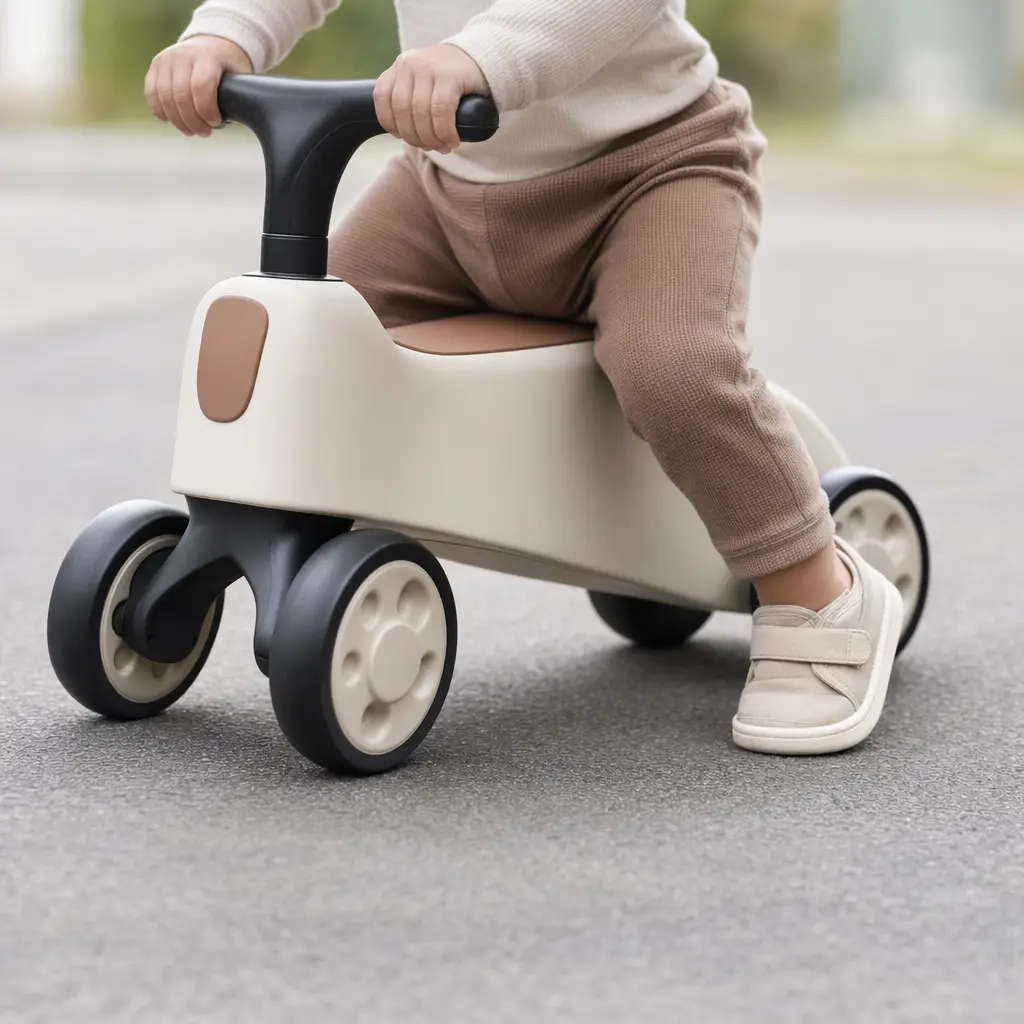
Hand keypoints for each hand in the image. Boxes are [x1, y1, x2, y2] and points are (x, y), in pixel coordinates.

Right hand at [145, 36, 253, 136]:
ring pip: (165, 98)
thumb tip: (242, 119)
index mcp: (207, 56)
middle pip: (181, 97)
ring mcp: (166, 59)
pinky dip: (161, 111)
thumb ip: (240, 95)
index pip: (201, 87)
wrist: (212, 44)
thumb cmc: (229, 66)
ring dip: (178, 121)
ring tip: (191, 131)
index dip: (207, 111)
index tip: (217, 123)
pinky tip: (172, 120)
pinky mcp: (156, 65)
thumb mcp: (241, 76)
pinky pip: (152, 93)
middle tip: (205, 133)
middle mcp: (182, 55)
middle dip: (193, 121)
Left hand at [374, 44, 488, 153]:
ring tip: (443, 146)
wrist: (484, 58)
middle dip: (414, 137)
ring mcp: (429, 67)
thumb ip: (410, 100)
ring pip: (420, 114)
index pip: (382, 98)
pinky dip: (445, 132)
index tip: (403, 137)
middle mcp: (411, 63)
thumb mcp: (425, 83)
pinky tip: (452, 140)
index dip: (390, 124)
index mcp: (400, 66)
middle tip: (430, 147)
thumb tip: (403, 135)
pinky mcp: (450, 76)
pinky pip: (440, 112)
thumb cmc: (453, 80)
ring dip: (431, 138)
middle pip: (402, 111)